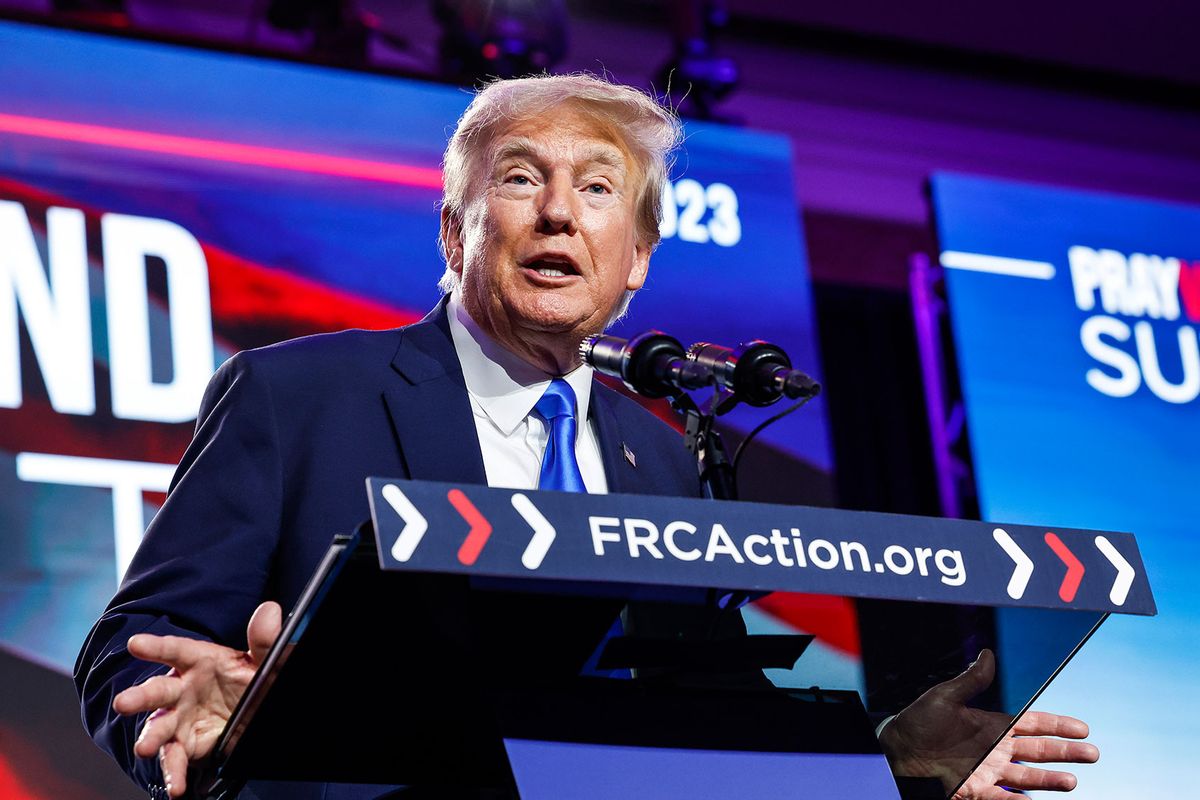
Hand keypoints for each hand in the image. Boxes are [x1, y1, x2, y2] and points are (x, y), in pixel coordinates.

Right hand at [112, 601, 281, 797]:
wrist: (259, 709)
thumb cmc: (256, 679)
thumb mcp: (265, 661)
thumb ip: (265, 640)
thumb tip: (269, 610)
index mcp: (200, 660)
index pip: (176, 650)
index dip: (155, 647)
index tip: (135, 644)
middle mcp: (183, 688)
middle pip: (156, 690)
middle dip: (138, 697)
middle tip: (123, 703)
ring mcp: (181, 717)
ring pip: (159, 726)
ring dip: (150, 737)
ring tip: (144, 748)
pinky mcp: (187, 743)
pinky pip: (176, 758)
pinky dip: (174, 772)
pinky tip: (176, 786)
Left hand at [879, 649, 1098, 799]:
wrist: (895, 754)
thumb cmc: (916, 723)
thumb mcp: (944, 698)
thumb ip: (971, 680)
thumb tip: (987, 654)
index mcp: (991, 726)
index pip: (1032, 724)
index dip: (1058, 726)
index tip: (1083, 728)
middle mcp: (995, 750)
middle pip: (1039, 751)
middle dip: (1065, 752)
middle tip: (1093, 754)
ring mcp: (989, 773)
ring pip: (1029, 778)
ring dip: (1050, 780)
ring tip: (1072, 781)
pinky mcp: (977, 792)